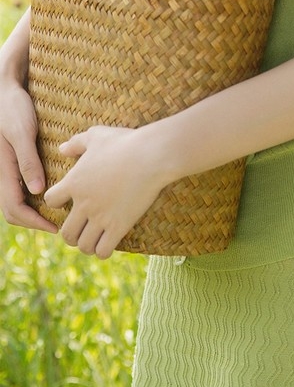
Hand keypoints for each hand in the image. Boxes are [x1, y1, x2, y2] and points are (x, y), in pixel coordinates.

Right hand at [0, 79, 57, 233]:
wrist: (5, 91)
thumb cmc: (13, 108)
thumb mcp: (23, 132)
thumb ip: (28, 161)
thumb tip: (37, 192)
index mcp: (2, 170)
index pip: (14, 208)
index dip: (34, 222)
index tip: (55, 227)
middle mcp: (2, 174)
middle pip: (13, 210)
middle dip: (33, 221)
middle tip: (59, 224)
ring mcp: (6, 169)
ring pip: (15, 200)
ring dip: (33, 211)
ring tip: (58, 212)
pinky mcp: (12, 162)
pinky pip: (19, 187)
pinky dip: (33, 197)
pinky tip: (52, 192)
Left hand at [44, 125, 168, 258]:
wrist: (151, 155)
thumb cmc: (125, 142)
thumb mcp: (97, 136)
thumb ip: (77, 143)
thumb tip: (62, 150)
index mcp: (74, 182)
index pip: (50, 201)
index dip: (57, 202)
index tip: (67, 200)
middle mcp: (83, 203)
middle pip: (66, 233)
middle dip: (72, 234)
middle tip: (81, 229)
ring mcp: (101, 217)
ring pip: (83, 245)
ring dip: (87, 245)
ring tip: (95, 239)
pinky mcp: (119, 226)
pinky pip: (103, 250)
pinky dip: (103, 250)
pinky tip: (110, 242)